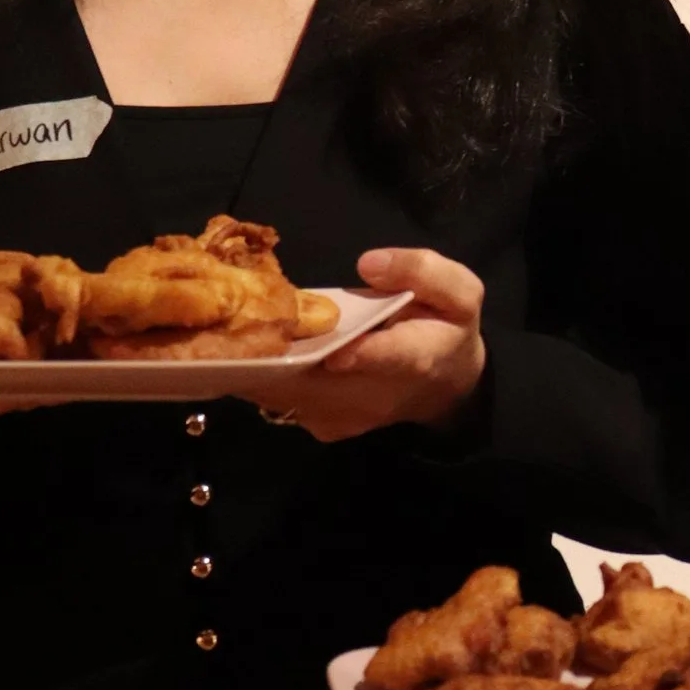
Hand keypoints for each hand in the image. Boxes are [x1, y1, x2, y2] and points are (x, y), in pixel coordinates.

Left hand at [255, 247, 486, 442]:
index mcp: (416, 357)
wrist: (444, 385)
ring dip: (259, 367)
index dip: (362, 355)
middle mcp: (377, 396)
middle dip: (279, 356)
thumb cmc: (445, 329)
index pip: (388, 358)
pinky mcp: (325, 425)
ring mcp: (347, 416)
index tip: (337, 351)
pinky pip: (283, 403)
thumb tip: (369, 264)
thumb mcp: (458, 291)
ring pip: (292, 397)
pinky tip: (246, 349)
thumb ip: (422, 270)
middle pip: (319, 383)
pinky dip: (260, 377)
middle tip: (240, 324)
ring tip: (230, 334)